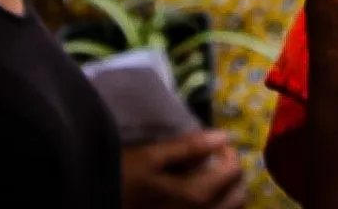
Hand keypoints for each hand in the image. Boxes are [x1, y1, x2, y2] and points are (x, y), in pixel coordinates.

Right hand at [122, 130, 244, 208]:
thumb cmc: (121, 179)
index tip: (215, 147)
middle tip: (216, 164)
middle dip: (233, 176)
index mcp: (196, 195)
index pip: (234, 171)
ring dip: (228, 194)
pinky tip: (200, 197)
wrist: (98, 200)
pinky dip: (217, 206)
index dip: (229, 154)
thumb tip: (224, 136)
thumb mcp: (150, 157)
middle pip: (239, 196)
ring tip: (210, 181)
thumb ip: (189, 147)